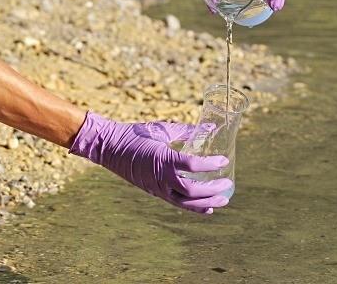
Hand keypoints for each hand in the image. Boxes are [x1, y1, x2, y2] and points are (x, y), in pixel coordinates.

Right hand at [69, 112, 232, 213]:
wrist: (109, 147)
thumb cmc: (136, 134)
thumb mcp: (162, 129)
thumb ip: (186, 130)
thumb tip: (211, 128)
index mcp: (162, 158)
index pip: (192, 165)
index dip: (210, 164)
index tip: (224, 160)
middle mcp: (160, 177)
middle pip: (191, 189)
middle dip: (212, 189)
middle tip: (228, 184)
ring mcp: (157, 187)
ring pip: (185, 201)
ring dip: (206, 202)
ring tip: (224, 200)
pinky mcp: (155, 191)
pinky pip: (177, 203)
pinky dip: (193, 207)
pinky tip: (207, 209)